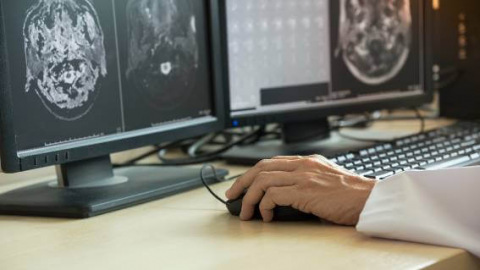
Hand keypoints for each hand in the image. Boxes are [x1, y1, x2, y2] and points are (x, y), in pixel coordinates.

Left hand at [225, 155, 377, 224]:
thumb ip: (307, 180)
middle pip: (261, 167)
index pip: (271, 162)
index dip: (253, 173)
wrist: (369, 199)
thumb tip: (285, 196)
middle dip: (242, 181)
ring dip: (249, 197)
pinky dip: (264, 206)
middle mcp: (302, 165)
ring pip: (262, 180)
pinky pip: (272, 195)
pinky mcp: (304, 191)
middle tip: (232, 195)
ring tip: (245, 212)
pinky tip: (267, 216)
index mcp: (307, 161)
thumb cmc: (351, 195)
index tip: (243, 184)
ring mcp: (302, 176)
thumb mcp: (326, 180)